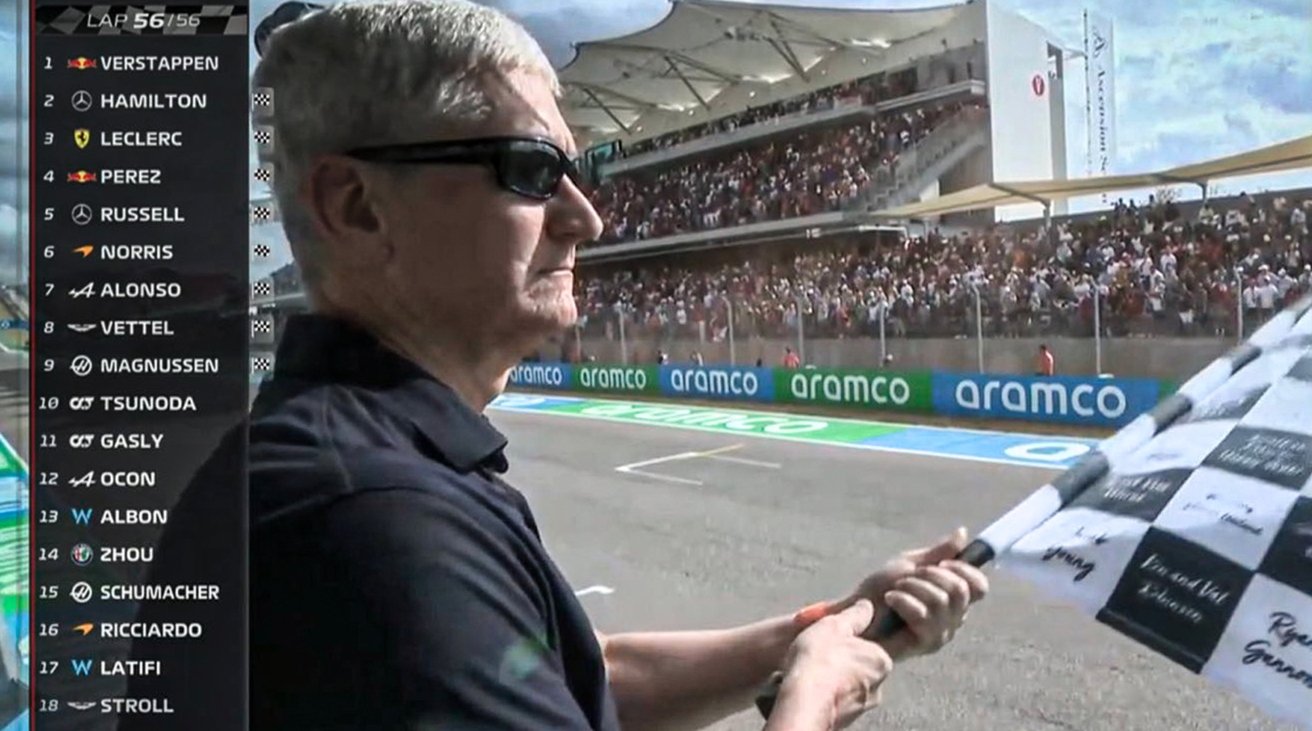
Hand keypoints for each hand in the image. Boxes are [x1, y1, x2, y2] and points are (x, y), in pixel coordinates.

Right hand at [775, 599, 892, 729]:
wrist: (802, 703)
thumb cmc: (819, 662)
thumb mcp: (835, 626)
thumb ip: (855, 615)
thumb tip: (866, 606)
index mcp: (881, 660)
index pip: (874, 647)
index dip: (853, 642)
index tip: (836, 642)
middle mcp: (877, 686)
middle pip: (861, 667)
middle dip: (843, 662)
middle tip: (820, 654)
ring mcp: (861, 707)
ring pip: (848, 686)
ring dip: (833, 680)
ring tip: (809, 672)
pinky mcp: (845, 721)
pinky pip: (836, 702)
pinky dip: (825, 695)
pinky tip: (808, 689)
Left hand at [842, 527, 988, 658]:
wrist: (853, 611)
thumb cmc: (879, 590)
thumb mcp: (910, 565)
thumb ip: (938, 554)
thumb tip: (963, 532)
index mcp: (953, 598)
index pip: (979, 586)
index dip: (965, 570)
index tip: (942, 563)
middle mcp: (954, 618)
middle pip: (960, 590)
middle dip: (930, 576)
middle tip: (907, 577)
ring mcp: (942, 633)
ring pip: (941, 601)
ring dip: (912, 587)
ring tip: (895, 589)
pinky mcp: (926, 644)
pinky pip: (925, 616)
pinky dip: (904, 601)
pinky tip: (891, 599)